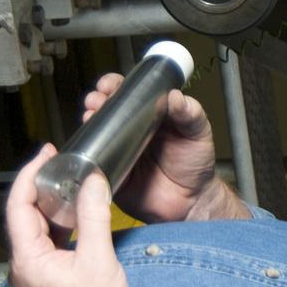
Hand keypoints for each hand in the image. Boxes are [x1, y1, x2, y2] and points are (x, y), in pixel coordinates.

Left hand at [6, 145, 151, 286]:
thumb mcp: (99, 258)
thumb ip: (93, 215)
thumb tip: (93, 180)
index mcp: (27, 260)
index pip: (18, 206)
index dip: (29, 175)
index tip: (46, 154)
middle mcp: (21, 267)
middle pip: (21, 216)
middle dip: (38, 186)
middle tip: (58, 163)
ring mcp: (29, 276)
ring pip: (31, 230)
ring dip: (47, 205)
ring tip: (67, 183)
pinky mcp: (41, 281)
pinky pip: (41, 244)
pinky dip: (53, 225)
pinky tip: (71, 216)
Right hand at [84, 73, 248, 222]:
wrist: (191, 202)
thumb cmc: (195, 163)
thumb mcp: (198, 133)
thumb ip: (190, 114)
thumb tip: (174, 95)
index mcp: (150, 115)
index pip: (128, 93)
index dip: (116, 86)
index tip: (110, 85)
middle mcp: (130, 130)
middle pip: (107, 109)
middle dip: (97, 100)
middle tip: (96, 100)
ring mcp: (119, 151)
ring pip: (97, 132)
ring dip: (89, 121)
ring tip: (91, 116)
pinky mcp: (112, 173)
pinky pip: (95, 161)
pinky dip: (88, 152)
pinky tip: (88, 146)